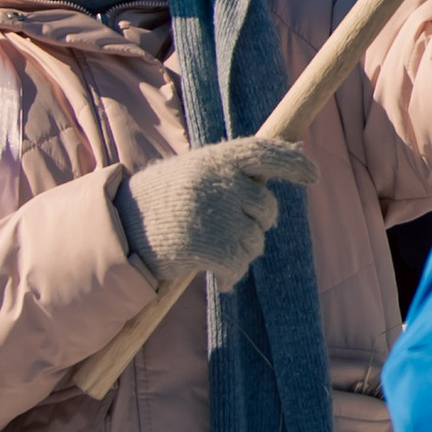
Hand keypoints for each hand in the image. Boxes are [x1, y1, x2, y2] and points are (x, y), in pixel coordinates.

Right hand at [120, 138, 313, 288]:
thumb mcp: (195, 171)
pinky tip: (220, 278)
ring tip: (214, 251)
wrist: (119, 230)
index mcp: (217, 159)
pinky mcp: (210, 246)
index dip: (294, 164)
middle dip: (259, 223)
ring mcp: (217, 214)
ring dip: (242, 252)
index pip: (266, 152)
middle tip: (234, 230)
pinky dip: (232, 276)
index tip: (313, 175)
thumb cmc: (161, 201)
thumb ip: (237, 166)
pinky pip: (239, 265)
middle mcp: (220, 182)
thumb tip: (295, 152)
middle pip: (267, 208)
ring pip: (256, 240)